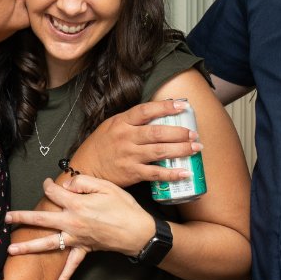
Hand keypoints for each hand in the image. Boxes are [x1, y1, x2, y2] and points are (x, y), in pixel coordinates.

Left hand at [7, 172, 156, 257]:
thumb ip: (83, 182)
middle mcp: (72, 222)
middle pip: (40, 219)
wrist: (139, 232)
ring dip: (28, 246)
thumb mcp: (105, 186)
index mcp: (76, 205)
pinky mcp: (85, 250)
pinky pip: (72, 265)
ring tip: (11, 250)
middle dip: (21, 217)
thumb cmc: (124, 207)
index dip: (48, 185)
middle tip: (6, 218)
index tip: (46, 183)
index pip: (54, 192)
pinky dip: (64, 277)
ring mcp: (76, 238)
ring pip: (48, 243)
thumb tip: (67, 184)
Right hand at [67, 99, 202, 188]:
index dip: (166, 107)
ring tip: (196, 148)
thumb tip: (158, 114)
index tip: (183, 105)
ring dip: (181, 150)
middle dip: (179, 133)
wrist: (84, 169)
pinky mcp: (131, 173)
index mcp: (121, 122)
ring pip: (160, 151)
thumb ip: (131, 121)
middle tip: (194, 133)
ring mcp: (129, 156)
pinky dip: (171, 173)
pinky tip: (185, 172)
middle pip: (157, 132)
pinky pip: (155, 173)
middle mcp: (126, 137)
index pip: (146, 110)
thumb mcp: (111, 126)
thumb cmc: (100, 146)